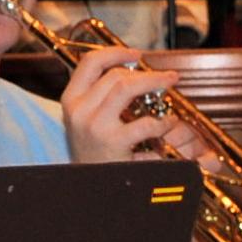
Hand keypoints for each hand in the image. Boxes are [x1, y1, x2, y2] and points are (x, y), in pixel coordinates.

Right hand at [56, 42, 181, 165]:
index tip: (136, 54)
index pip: (90, 63)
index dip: (116, 53)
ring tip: (170, 85)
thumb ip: (99, 96)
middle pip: (115, 75)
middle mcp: (79, 110)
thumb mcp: (85, 120)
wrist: (88, 188)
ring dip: (154, 82)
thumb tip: (127, 71)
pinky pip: (145, 122)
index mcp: (71, 100)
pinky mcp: (113, 143)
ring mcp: (95, 126)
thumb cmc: (94, 154)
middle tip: (166, 76)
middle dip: (145, 72)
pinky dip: (163, 121)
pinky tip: (169, 123)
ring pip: (126, 87)